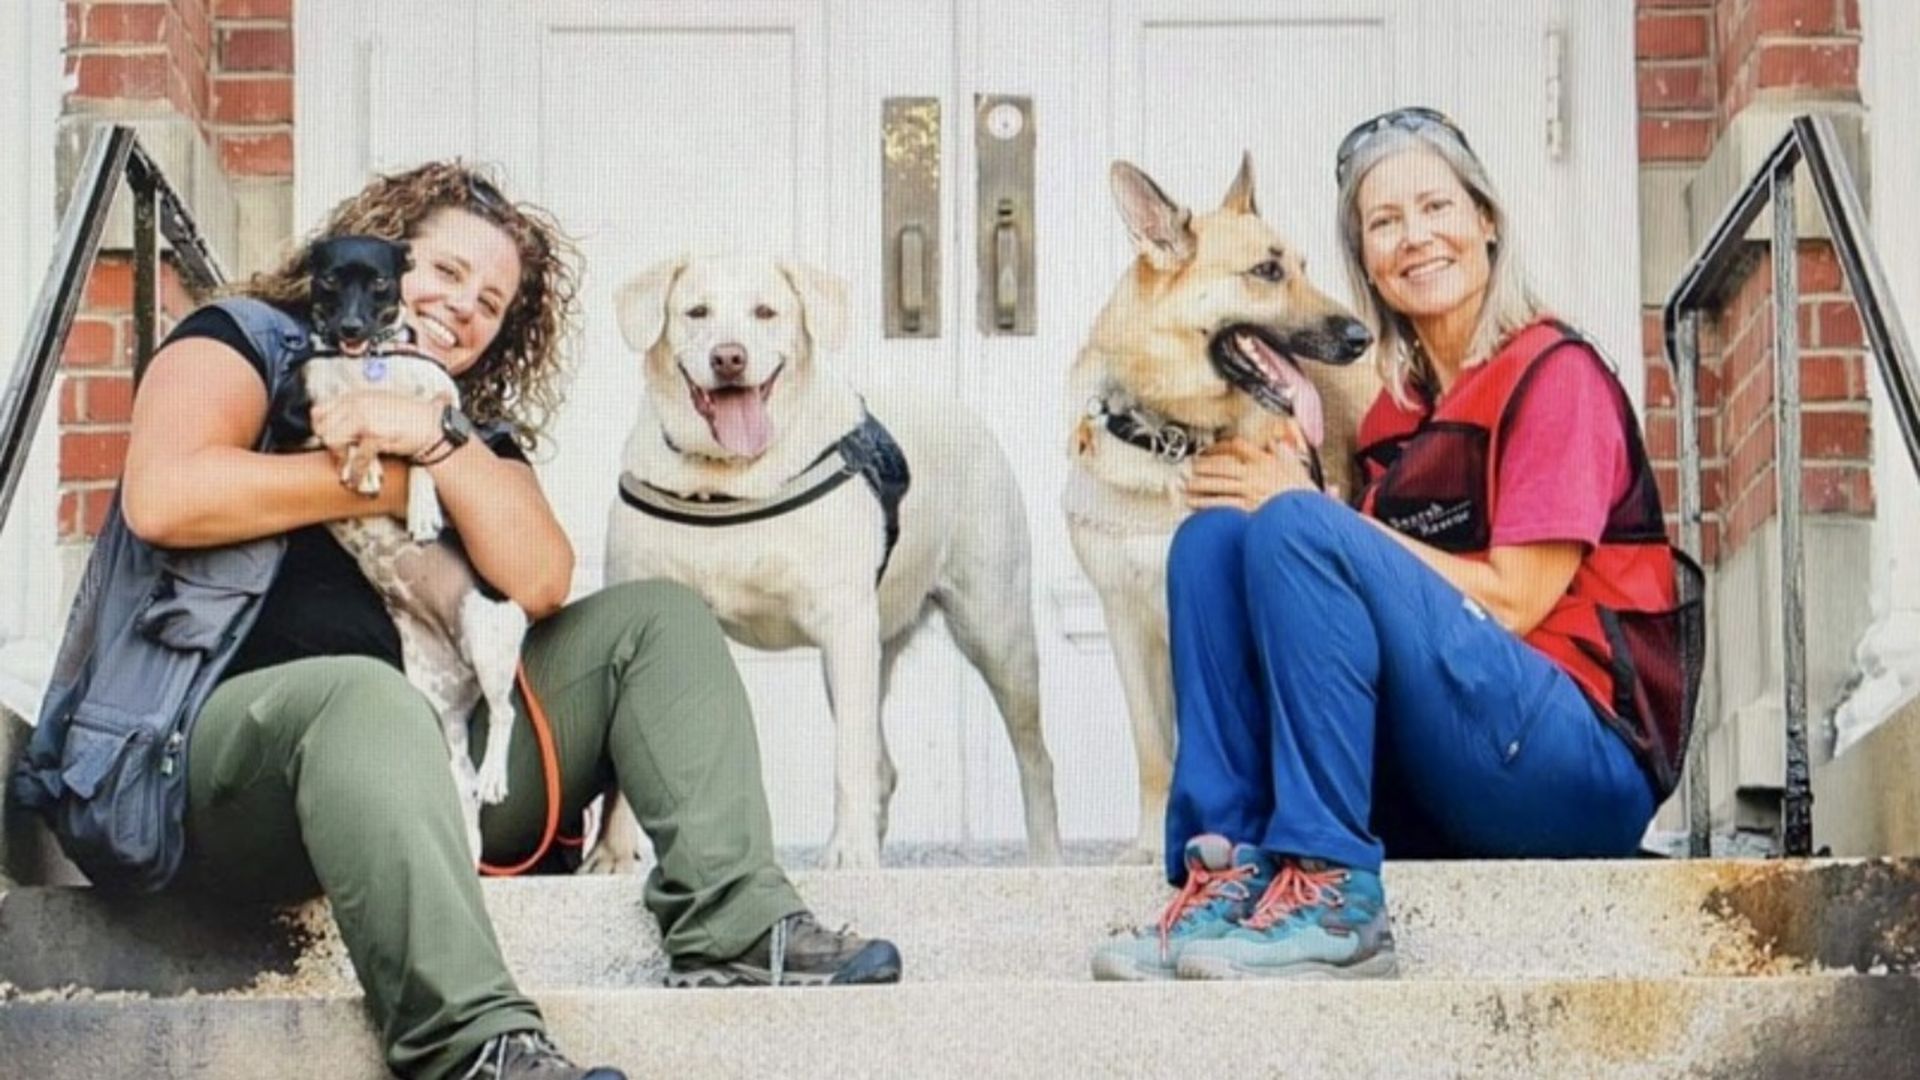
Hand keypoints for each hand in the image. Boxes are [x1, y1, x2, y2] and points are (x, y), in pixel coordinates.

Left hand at [310, 390, 442, 462]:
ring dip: (339, 457)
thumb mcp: (378, 406)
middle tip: (339, 457)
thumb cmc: (411, 418)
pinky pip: (355, 457)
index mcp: (356, 396)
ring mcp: (364, 417)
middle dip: (327, 445)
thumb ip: (358, 412)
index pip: (319, 410)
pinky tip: (357, 479)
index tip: (327, 442)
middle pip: (322, 426)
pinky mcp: (375, 434)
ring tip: (347, 467)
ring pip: (332, 439)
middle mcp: (357, 403)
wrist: (433, 426)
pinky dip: (355, 472)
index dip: (320, 429)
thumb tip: (339, 427)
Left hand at [1184, 436, 1318, 511]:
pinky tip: (1194, 503)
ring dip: (1200, 484)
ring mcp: (1248, 491)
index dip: (1222, 447)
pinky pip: (1220, 504)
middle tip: (1193, 467)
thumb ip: (1286, 455)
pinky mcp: (1245, 509)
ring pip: (1217, 484)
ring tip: (1189, 485)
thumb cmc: (1304, 496)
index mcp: (1266, 462)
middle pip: (1222, 466)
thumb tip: (1278, 445)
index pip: (1239, 447)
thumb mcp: (1299, 469)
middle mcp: (1254, 474)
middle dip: (1205, 466)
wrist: (1308, 516)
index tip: (1212, 449)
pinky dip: (1205, 503)